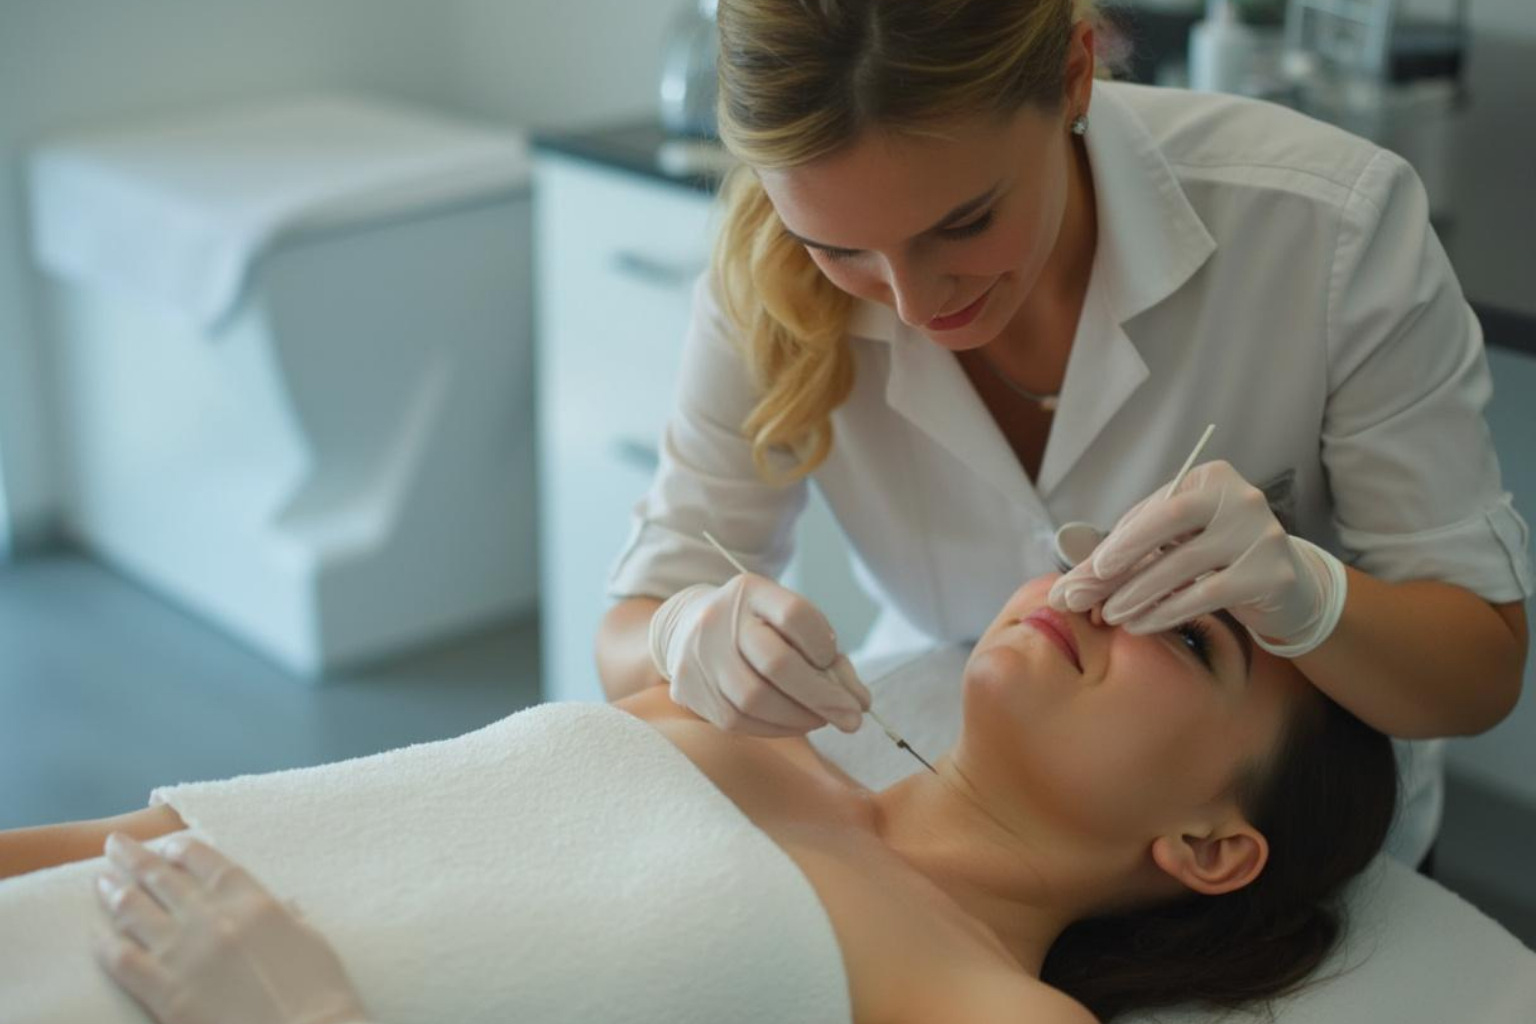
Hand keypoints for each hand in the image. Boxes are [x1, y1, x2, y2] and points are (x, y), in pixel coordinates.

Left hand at [93, 833, 370, 1023]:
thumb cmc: (320, 993)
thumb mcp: (312, 941)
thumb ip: (289, 919)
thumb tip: (285, 906)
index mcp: (254, 902)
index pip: (208, 862)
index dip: (182, 849)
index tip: (167, 843)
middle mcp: (213, 919)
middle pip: (163, 879)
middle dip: (136, 858)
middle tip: (115, 844)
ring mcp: (185, 954)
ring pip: (136, 911)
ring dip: (114, 891)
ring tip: (100, 879)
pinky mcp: (164, 992)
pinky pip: (122, 960)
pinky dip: (104, 943)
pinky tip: (95, 934)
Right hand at [649, 574, 870, 735]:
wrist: (687, 628)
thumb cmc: (756, 627)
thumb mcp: (788, 622)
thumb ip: (827, 655)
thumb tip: (860, 702)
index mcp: (750, 591)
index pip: (794, 615)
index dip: (822, 644)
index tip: (833, 661)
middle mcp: (719, 619)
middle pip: (776, 663)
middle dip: (822, 697)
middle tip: (852, 718)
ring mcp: (701, 657)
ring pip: (756, 700)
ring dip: (800, 718)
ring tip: (822, 719)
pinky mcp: (691, 691)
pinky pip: (740, 721)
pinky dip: (777, 728)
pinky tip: (795, 723)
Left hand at [1047, 461, 1346, 655]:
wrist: (1286, 589)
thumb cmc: (1217, 560)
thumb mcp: (1177, 544)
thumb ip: (1131, 552)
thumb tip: (1071, 582)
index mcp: (1210, 478)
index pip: (1151, 510)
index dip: (1112, 544)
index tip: (1078, 575)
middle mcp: (1239, 497)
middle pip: (1165, 524)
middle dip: (1119, 561)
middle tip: (1084, 594)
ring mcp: (1260, 533)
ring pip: (1183, 564)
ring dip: (1137, 593)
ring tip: (1110, 615)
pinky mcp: (1272, 573)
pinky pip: (1207, 594)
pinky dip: (1167, 611)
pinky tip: (1141, 625)